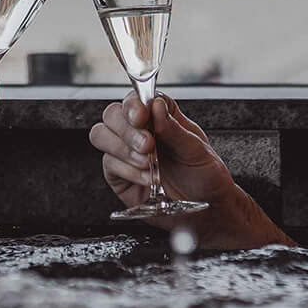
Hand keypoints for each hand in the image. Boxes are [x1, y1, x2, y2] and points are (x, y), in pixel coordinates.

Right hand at [90, 92, 240, 224]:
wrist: (205, 208)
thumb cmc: (204, 174)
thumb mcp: (196, 149)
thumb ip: (174, 129)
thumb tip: (156, 106)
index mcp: (159, 116)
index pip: (136, 98)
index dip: (133, 105)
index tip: (141, 116)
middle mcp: (138, 130)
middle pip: (112, 114)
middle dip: (127, 129)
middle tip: (147, 145)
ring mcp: (125, 152)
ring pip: (101, 135)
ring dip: (123, 149)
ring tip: (148, 162)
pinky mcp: (118, 174)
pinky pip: (108, 163)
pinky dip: (127, 170)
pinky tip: (146, 177)